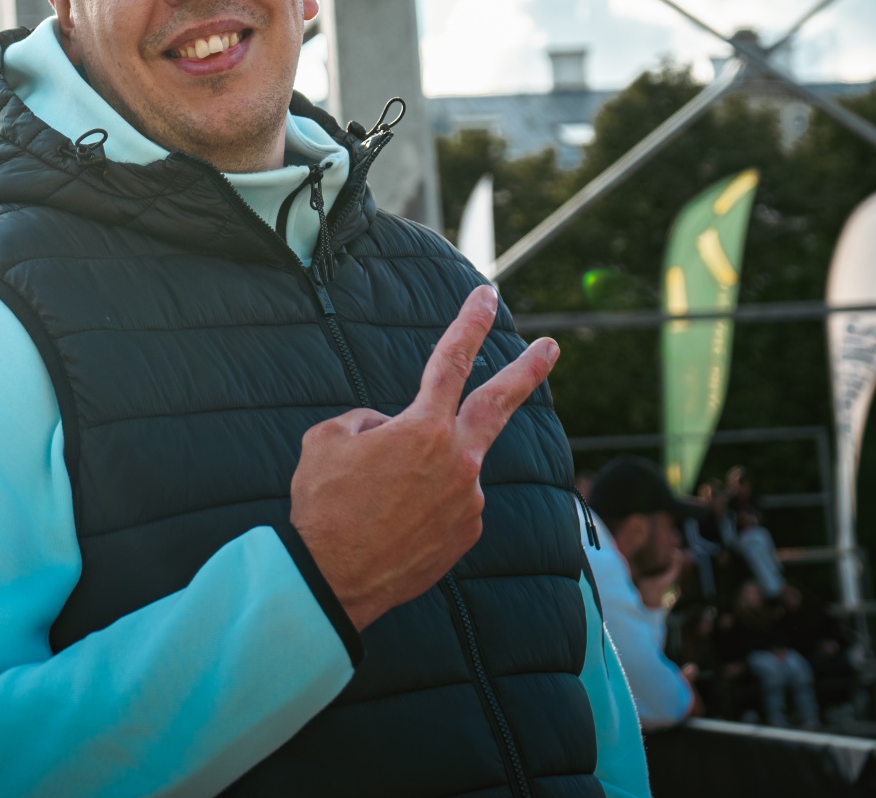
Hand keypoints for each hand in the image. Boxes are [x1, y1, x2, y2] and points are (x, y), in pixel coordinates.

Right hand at [290, 286, 559, 630]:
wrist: (331, 580)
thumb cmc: (324, 505)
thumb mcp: (328, 440)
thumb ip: (368, 421)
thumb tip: (389, 429)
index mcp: (423, 428)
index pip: (451, 361)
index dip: (470, 324)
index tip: (487, 295)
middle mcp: (457, 462)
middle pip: (498, 403)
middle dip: (527, 370)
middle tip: (552, 346)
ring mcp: (468, 502)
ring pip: (447, 468)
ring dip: (419, 473)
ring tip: (375, 502)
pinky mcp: (465, 536)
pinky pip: (445, 505)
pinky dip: (421, 506)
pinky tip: (392, 524)